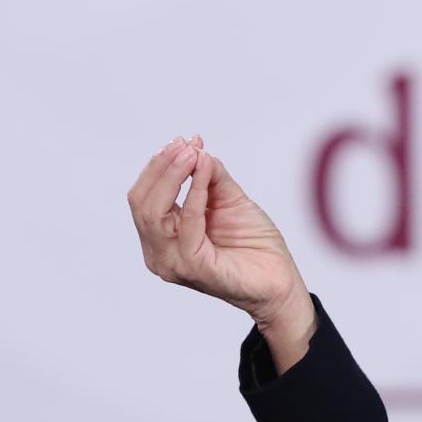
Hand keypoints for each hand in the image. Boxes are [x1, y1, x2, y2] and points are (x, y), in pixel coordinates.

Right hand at [126, 133, 305, 323]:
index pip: (144, 197)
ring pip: (154, 213)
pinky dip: (194, 194)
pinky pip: (187, 225)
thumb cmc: (254, 244)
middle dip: (162, 168)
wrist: (280, 280)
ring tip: (193, 154)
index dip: (159, 166)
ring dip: (173, 176)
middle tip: (185, 144)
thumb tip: (197, 149)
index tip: (184, 140)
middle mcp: (159, 253)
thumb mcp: (229, 200)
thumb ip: (211, 176)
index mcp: (161, 238)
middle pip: (141, 203)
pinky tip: (205, 174)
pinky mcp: (193, 268)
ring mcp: (172, 263)